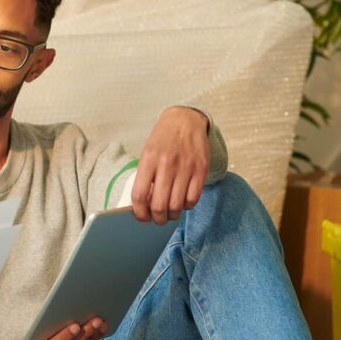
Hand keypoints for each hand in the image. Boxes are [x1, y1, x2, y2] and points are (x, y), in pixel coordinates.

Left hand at [130, 106, 210, 224]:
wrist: (185, 119)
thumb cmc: (163, 139)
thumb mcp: (147, 153)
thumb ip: (145, 177)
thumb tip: (143, 205)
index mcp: (149, 159)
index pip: (139, 195)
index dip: (139, 213)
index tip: (142, 218)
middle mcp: (167, 163)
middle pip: (159, 205)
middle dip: (157, 219)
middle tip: (158, 219)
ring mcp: (186, 167)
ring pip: (177, 205)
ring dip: (172, 215)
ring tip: (170, 213)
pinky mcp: (201, 169)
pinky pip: (193, 198)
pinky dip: (187, 206)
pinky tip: (183, 201)